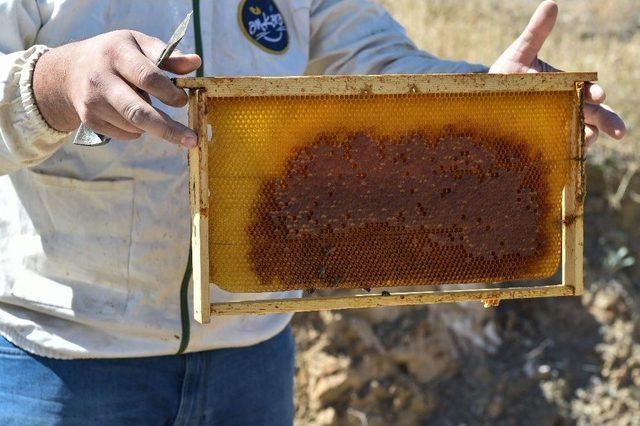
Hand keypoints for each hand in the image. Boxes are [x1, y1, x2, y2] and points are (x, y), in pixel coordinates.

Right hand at [33, 30, 200, 146]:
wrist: (69, 71)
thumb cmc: (115, 55)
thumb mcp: (139, 44)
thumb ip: (168, 55)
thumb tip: (196, 62)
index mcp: (117, 53)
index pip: (147, 77)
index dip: (169, 93)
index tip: (183, 100)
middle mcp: (100, 78)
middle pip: (138, 112)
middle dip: (168, 129)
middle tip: (191, 140)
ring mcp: (93, 102)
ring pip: (134, 126)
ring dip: (152, 124)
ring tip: (146, 104)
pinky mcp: (89, 120)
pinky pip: (126, 134)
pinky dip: (138, 130)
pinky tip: (131, 113)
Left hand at [489, 1, 625, 145]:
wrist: (485, 98)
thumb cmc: (507, 74)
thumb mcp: (521, 52)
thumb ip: (537, 32)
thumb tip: (552, 4)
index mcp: (568, 86)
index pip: (589, 90)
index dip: (596, 92)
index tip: (598, 94)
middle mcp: (566, 107)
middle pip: (594, 116)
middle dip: (608, 122)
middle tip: (619, 132)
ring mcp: (556, 125)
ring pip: (581, 136)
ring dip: (587, 138)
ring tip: (587, 140)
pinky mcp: (542, 141)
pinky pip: (559, 149)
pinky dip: (565, 151)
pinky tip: (564, 154)